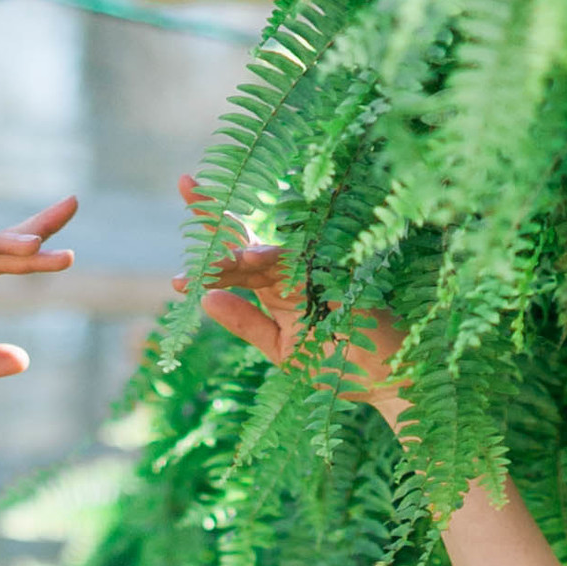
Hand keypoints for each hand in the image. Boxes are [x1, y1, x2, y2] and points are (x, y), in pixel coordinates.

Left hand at [175, 172, 406, 423]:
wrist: (387, 381)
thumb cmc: (339, 368)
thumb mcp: (282, 351)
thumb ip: (246, 324)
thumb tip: (205, 298)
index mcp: (275, 288)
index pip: (236, 258)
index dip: (209, 239)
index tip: (179, 226)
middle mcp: (290, 272)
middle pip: (246, 240)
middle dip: (214, 216)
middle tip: (185, 183)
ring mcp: (314, 269)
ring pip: (266, 252)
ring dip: (234, 256)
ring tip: (200, 266)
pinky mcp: (337, 273)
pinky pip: (300, 261)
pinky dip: (274, 260)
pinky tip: (249, 260)